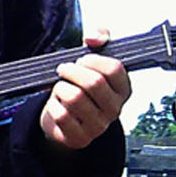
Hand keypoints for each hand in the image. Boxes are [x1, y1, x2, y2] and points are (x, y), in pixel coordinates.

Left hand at [41, 28, 131, 151]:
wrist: (64, 121)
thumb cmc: (80, 88)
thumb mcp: (93, 62)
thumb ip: (99, 40)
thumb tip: (93, 38)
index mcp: (123, 90)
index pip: (115, 69)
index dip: (93, 60)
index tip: (81, 60)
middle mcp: (115, 109)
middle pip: (94, 83)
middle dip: (72, 71)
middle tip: (63, 69)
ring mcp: (98, 126)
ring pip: (75, 98)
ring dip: (60, 88)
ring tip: (60, 88)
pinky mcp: (80, 138)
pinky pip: (61, 115)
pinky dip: (52, 106)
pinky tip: (56, 105)